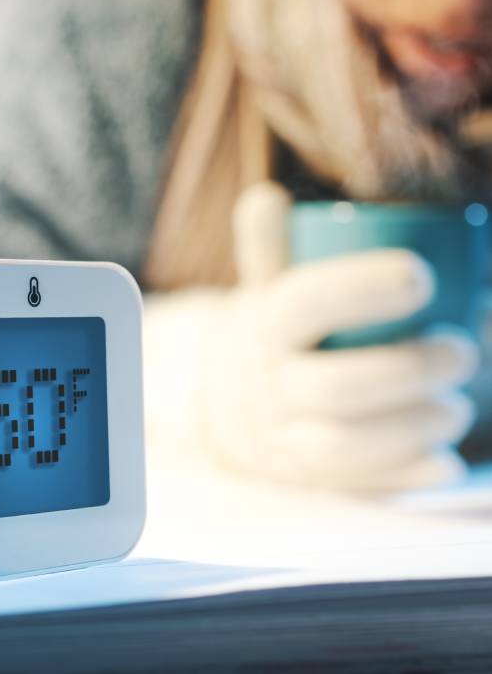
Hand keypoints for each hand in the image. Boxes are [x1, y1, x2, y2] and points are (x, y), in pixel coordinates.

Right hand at [143, 182, 478, 490]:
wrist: (221, 406)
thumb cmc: (268, 333)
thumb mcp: (262, 288)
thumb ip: (268, 244)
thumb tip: (267, 197)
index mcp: (262, 324)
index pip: (306, 302)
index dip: (362, 288)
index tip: (422, 273)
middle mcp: (268, 385)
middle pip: (337, 385)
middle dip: (409, 370)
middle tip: (463, 350)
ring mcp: (285, 437)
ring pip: (347, 444)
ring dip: (414, 425)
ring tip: (459, 405)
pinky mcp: (308, 479)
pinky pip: (359, 487)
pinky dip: (409, 476)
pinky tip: (448, 462)